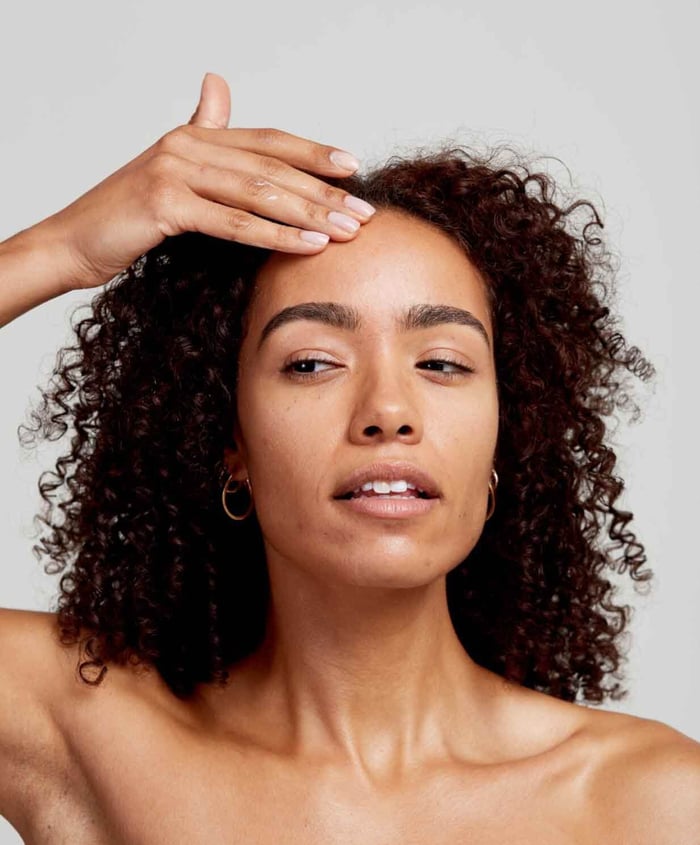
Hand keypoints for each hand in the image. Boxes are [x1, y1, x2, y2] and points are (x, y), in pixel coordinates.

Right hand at [47, 73, 374, 290]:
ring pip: (260, 193)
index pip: (268, 141)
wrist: (72, 241)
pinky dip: (276, 235)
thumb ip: (200, 130)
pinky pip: (233, 223)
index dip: (313, 153)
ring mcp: (175, 171)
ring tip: (348, 231)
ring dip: (311, 214)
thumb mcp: (169, 170)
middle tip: (364, 213)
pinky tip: (310, 244)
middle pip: (273, 167)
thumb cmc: (126, 216)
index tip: (354, 169)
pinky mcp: (165, 204)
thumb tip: (216, 84)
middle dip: (324, 192)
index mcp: (196, 136)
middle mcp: (188, 146)